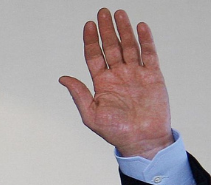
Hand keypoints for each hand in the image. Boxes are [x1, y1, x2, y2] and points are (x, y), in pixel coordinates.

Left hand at [59, 9, 171, 158]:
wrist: (142, 140)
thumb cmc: (115, 132)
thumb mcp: (91, 115)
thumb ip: (79, 94)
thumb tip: (62, 78)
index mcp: (101, 83)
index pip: (94, 56)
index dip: (90, 41)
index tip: (88, 25)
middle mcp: (117, 75)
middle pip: (111, 47)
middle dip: (107, 30)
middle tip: (103, 12)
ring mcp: (135, 74)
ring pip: (129, 47)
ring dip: (124, 30)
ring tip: (119, 14)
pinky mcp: (152, 76)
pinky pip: (149, 54)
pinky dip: (145, 40)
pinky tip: (140, 27)